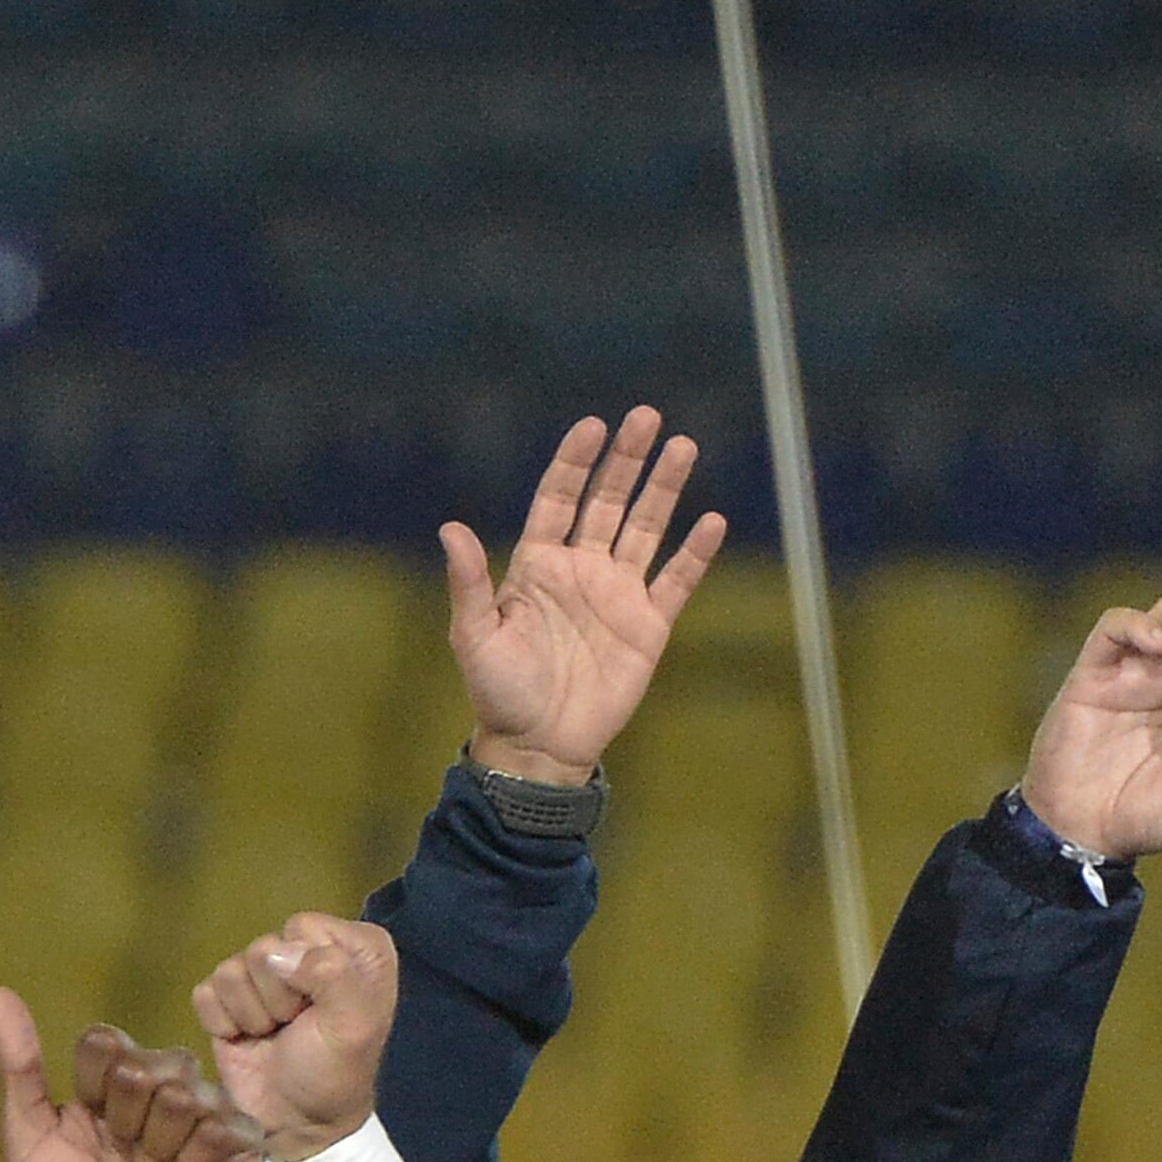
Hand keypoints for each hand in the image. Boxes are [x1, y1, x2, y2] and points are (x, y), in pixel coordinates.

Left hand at [0, 993, 264, 1161]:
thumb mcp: (29, 1139)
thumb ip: (18, 1067)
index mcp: (111, 1081)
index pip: (105, 1041)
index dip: (93, 1084)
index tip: (86, 1124)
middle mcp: (161, 1087)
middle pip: (149, 1063)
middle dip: (126, 1118)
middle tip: (124, 1157)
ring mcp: (205, 1114)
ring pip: (186, 1093)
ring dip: (160, 1142)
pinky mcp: (241, 1145)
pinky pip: (225, 1126)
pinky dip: (198, 1158)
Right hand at [193, 917, 402, 1161]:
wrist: (296, 1124)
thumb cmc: (333, 1074)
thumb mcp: (354, 1026)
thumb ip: (333, 975)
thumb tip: (278, 955)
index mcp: (350, 948)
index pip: (304, 927)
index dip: (306, 970)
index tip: (321, 1009)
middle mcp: (307, 950)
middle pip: (264, 948)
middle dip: (276, 996)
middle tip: (296, 1026)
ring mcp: (262, 974)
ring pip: (231, 969)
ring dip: (252, 1014)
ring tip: (274, 1035)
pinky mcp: (224, 998)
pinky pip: (206, 992)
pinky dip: (224, 1023)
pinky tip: (247, 1039)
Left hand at [442, 407, 727, 785]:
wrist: (539, 744)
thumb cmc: (498, 691)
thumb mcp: (474, 637)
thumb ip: (469, 583)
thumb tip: (450, 528)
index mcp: (537, 565)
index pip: (559, 498)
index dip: (575, 462)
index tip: (592, 425)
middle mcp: (580, 569)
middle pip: (607, 501)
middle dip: (626, 459)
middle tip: (646, 416)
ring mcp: (617, 594)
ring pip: (645, 528)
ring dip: (664, 489)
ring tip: (683, 446)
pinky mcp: (648, 624)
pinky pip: (677, 580)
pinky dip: (695, 552)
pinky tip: (711, 520)